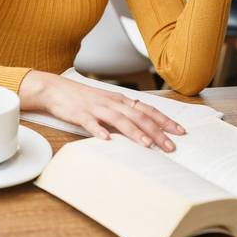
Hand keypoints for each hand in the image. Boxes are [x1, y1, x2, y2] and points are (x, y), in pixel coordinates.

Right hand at [19, 70, 184, 151]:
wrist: (56, 90)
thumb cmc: (84, 99)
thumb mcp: (108, 104)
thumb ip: (125, 114)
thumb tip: (145, 128)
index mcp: (121, 100)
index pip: (148, 110)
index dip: (165, 120)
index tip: (180, 132)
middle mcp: (113, 102)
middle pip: (139, 116)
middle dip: (157, 131)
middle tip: (170, 146)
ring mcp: (97, 108)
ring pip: (119, 119)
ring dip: (135, 132)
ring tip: (147, 144)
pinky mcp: (80, 114)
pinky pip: (91, 123)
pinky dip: (99, 131)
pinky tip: (106, 140)